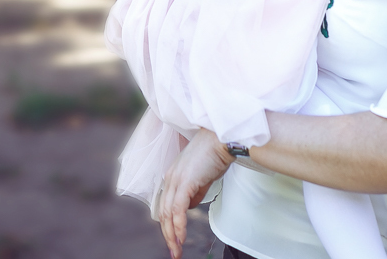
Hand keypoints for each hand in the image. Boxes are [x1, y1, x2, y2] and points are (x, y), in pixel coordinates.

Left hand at [159, 129, 233, 258]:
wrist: (223, 139)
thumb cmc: (216, 153)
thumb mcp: (203, 177)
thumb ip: (195, 192)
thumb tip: (190, 207)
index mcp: (173, 175)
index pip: (166, 204)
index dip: (168, 223)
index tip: (173, 239)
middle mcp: (170, 177)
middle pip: (163, 212)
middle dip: (167, 234)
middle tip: (173, 251)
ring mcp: (176, 179)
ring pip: (168, 213)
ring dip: (172, 234)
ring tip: (177, 249)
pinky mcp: (184, 182)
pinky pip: (177, 210)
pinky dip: (178, 226)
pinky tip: (181, 237)